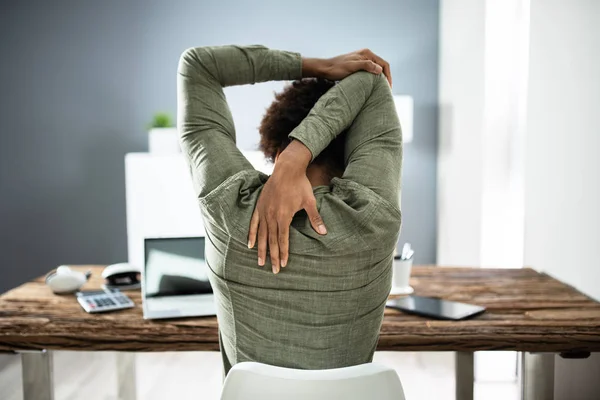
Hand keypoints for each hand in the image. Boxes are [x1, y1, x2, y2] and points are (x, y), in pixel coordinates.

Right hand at [247, 141, 326, 273]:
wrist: (287, 169)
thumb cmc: (300, 185)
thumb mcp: (309, 201)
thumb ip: (315, 218)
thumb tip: (323, 232)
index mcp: (284, 216)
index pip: (282, 239)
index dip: (283, 253)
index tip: (283, 264)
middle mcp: (272, 216)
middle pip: (271, 240)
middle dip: (272, 256)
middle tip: (273, 271)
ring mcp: (264, 211)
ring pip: (261, 234)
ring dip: (261, 249)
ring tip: (259, 262)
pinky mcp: (259, 206)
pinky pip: (253, 223)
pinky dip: (251, 234)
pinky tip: (249, 245)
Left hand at [303, 48, 391, 86]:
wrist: (325, 69)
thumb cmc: (337, 68)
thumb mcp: (352, 67)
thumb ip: (366, 66)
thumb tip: (380, 70)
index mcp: (367, 53)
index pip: (384, 64)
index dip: (388, 76)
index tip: (388, 87)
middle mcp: (366, 55)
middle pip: (381, 66)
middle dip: (386, 78)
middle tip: (387, 90)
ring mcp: (362, 60)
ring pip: (376, 69)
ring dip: (380, 78)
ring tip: (381, 89)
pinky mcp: (358, 65)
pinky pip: (370, 71)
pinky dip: (374, 78)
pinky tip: (373, 85)